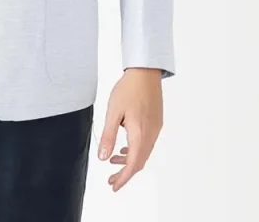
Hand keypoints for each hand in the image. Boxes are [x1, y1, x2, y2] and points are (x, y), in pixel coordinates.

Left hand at [97, 68, 162, 191]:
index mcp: (140, 134)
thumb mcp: (113, 112)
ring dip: (130, 160)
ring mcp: (155, 129)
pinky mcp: (156, 123)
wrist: (145, 73)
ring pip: (144, 153)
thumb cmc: (128, 89)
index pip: (132, 165)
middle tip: (111, 179)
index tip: (113, 186)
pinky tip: (125, 146)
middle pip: (139, 162)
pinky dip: (136, 150)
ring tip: (113, 160)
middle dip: (125, 173)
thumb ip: (108, 136)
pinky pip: (147, 143)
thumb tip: (102, 157)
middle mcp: (151, 134)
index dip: (123, 178)